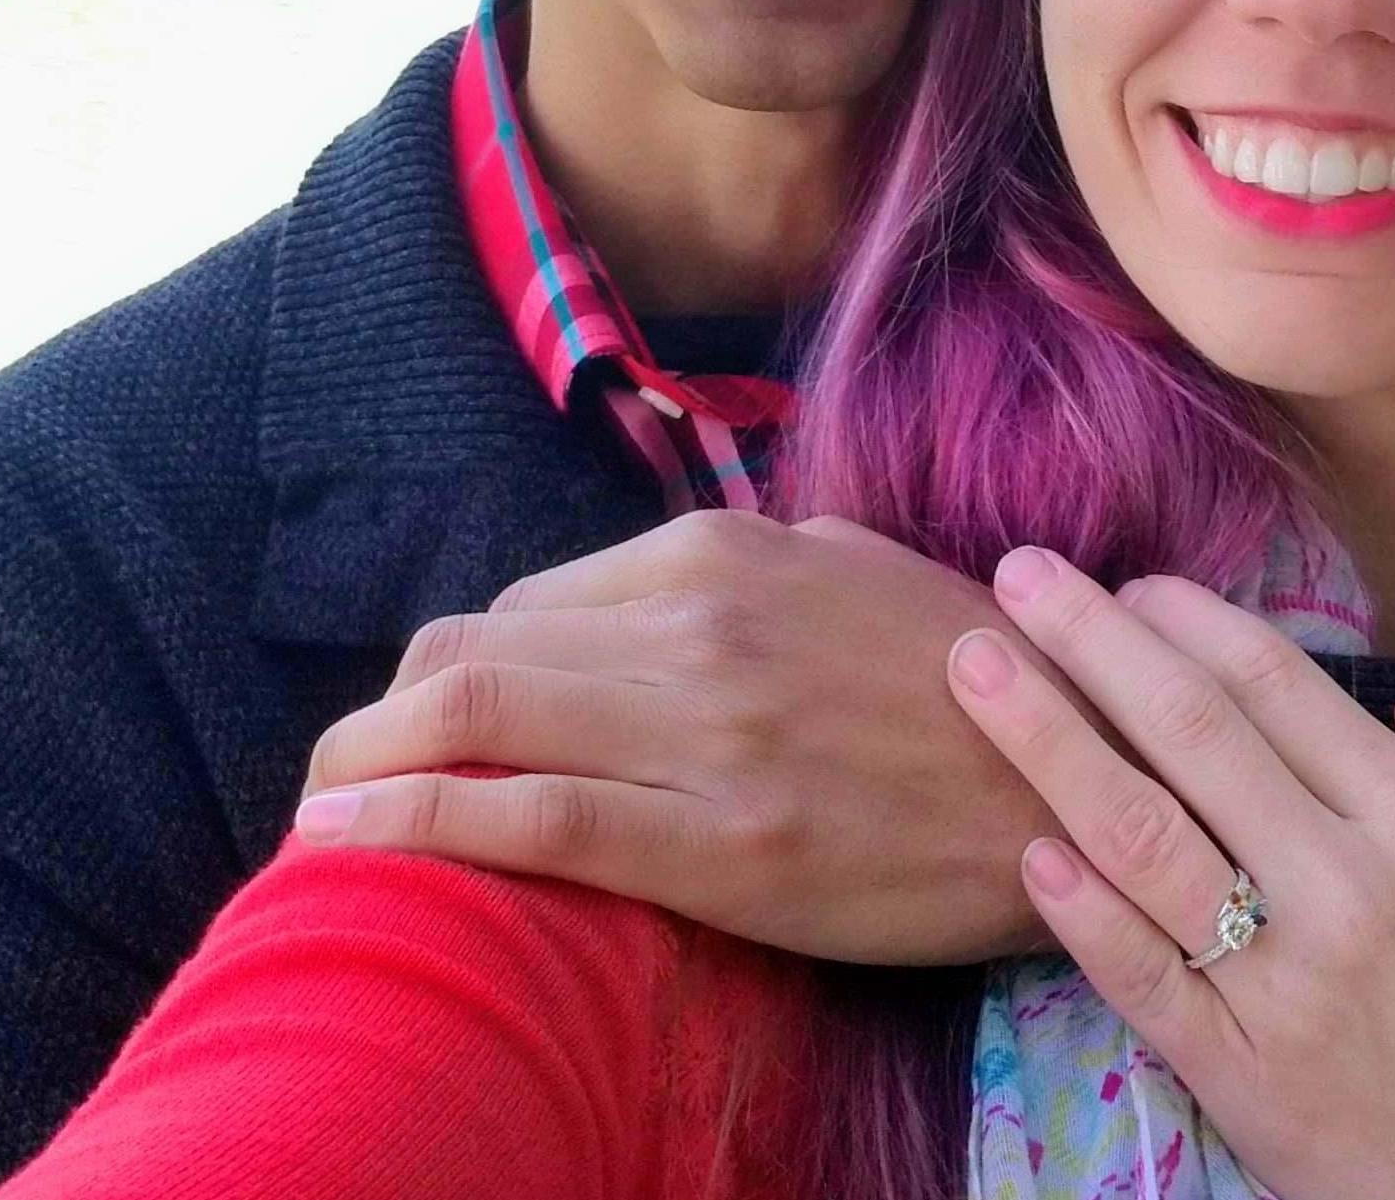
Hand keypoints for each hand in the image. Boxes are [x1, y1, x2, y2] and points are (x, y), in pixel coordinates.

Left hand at [295, 511, 1058, 963]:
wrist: (1076, 773)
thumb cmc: (964, 673)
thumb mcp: (851, 568)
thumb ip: (745, 560)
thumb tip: (654, 583)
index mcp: (718, 550)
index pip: (522, 603)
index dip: (451, 671)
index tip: (427, 728)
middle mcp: (694, 621)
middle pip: (468, 653)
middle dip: (378, 720)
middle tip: (348, 777)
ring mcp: (704, 729)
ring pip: (475, 718)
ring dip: (363, 766)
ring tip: (318, 815)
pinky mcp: (720, 840)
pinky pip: (532, 819)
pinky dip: (417, 823)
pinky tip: (346, 842)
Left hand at [949, 548, 1394, 1199]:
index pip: (1278, 684)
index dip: (1191, 618)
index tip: (1130, 581)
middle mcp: (1346, 888)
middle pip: (1192, 733)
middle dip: (1092, 638)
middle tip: (1017, 575)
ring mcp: (1288, 988)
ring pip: (1144, 838)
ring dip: (1048, 739)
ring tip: (972, 668)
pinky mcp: (1246, 1080)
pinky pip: (1145, 982)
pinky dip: (1080, 914)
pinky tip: (1022, 847)